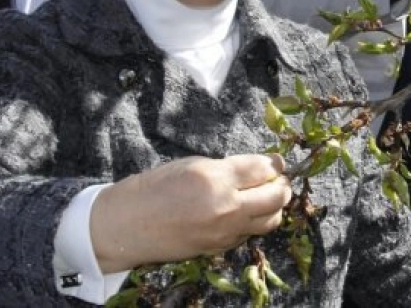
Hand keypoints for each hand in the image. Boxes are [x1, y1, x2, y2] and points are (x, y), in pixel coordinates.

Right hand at [91, 154, 290, 272]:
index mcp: (217, 178)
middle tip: (280, 180)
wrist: (127, 225)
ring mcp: (225, 231)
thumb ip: (226, 168)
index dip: (275, 164)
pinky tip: (243, 214)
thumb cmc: (154, 188)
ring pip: (269, 221)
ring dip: (274, 207)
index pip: (263, 169)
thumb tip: (255, 169)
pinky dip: (252, 223)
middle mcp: (226, 207)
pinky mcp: (219, 248)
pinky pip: (248, 234)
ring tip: (266, 197)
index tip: (278, 162)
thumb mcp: (191, 165)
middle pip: (276, 197)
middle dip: (283, 186)